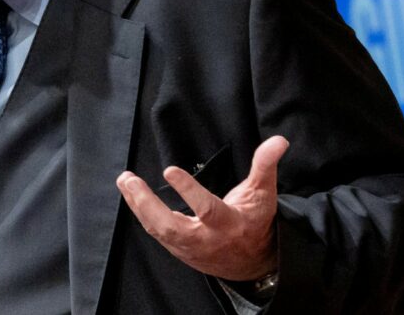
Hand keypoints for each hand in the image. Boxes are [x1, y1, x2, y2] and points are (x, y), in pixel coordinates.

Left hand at [116, 135, 288, 280]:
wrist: (253, 262)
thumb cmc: (256, 221)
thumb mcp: (264, 193)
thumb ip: (265, 166)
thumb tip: (278, 140)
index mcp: (230, 224)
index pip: (207, 209)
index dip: (188, 191)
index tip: (169, 170)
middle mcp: (207, 240)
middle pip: (171, 226)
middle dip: (147, 204)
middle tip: (129, 179)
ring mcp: (190, 248)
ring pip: (159, 230)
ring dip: (138, 206)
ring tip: (125, 181)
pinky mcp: (180, 251)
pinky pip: (156, 233)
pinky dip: (142, 214)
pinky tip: (132, 196)